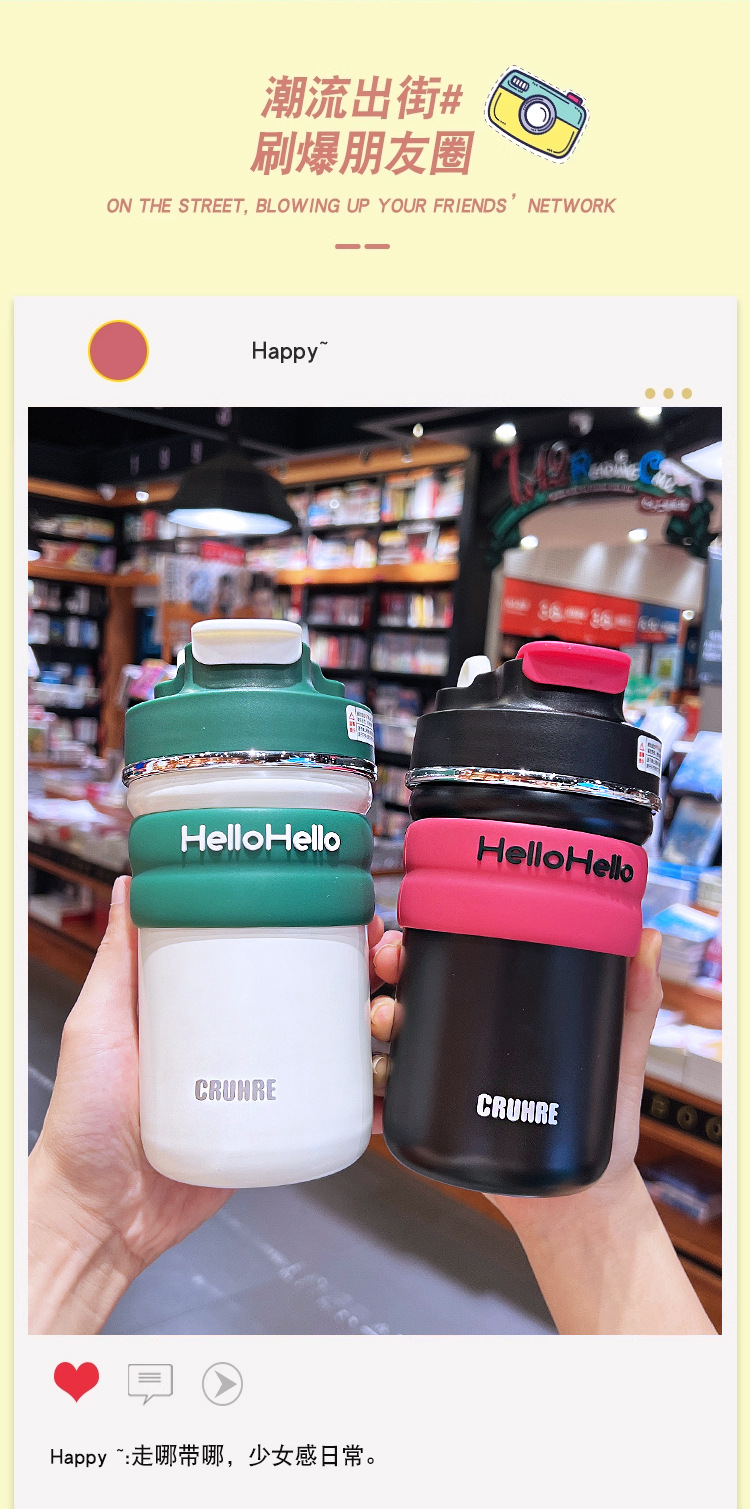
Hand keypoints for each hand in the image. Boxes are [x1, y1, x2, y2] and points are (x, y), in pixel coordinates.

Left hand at [29, 880, 391, 1332]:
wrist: (98, 1215)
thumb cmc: (83, 1125)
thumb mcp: (96, 1025)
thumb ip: (115, 961)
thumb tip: (130, 886)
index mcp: (202, 1003)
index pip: (272, 949)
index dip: (320, 925)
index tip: (350, 914)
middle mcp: (236, 1039)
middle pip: (321, 992)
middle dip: (368, 973)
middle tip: (382, 967)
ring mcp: (260, 1085)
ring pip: (339, 1047)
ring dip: (379, 1028)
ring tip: (384, 1020)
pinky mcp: (273, 1131)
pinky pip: (331, 1110)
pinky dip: (369, 1101)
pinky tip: (385, 1089)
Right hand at [369, 927, 714, 1333]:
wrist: (584, 1199)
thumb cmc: (603, 1121)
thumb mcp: (618, 1054)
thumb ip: (634, 1001)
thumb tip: (650, 941)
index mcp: (490, 1008)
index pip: (438, 958)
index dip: (408, 943)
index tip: (399, 941)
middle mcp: (456, 1038)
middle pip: (399, 993)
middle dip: (379, 982)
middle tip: (388, 989)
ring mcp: (437, 1082)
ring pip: (384, 1045)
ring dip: (368, 1034)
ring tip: (383, 1038)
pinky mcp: (429, 1126)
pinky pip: (387, 1110)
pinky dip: (370, 1104)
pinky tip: (372, 1102)